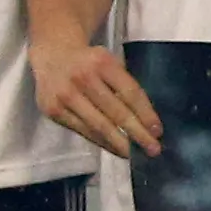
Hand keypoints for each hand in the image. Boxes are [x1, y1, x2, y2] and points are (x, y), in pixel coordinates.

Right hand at [34, 42, 163, 156]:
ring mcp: (65, 95)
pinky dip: (102, 142)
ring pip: (99, 125)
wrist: (52, 55)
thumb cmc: (90, 63)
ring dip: (120, 143)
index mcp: (103, 63)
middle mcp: (83, 78)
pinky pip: (83, 131)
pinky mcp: (53, 110)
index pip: (130, 93)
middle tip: (153, 150)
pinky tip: (115, 149)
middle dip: (137, 134)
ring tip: (135, 154)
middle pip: (116, 112)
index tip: (158, 131)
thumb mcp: (109, 63)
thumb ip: (124, 86)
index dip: (146, 114)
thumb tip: (146, 121)